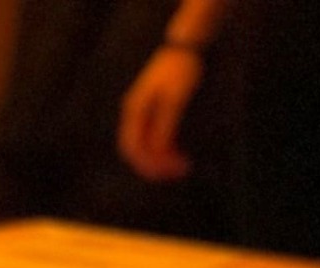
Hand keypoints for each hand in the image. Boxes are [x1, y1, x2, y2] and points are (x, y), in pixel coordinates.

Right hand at [118, 42, 203, 180]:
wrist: (185, 45)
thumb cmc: (180, 69)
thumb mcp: (174, 100)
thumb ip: (164, 128)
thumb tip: (158, 154)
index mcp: (134, 111)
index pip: (134, 149)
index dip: (152, 165)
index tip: (173, 169)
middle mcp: (133, 114)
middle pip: (137, 151)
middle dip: (157, 165)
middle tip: (181, 170)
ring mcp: (141, 112)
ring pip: (144, 147)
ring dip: (160, 159)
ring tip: (181, 164)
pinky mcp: (151, 111)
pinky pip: (151, 138)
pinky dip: (163, 149)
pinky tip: (176, 151)